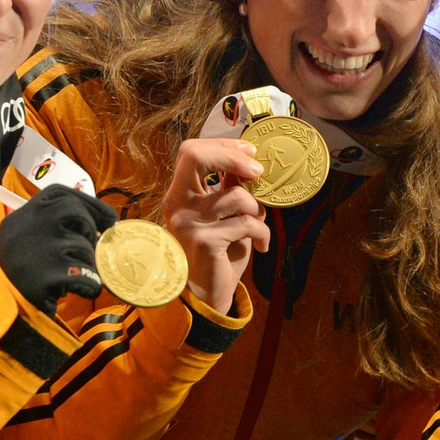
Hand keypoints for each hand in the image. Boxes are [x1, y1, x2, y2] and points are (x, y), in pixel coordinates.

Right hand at [0, 185, 117, 314]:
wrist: (0, 309)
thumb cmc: (24, 271)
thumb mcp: (26, 238)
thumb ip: (53, 223)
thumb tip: (103, 216)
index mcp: (20, 216)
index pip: (58, 192)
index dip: (90, 202)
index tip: (108, 218)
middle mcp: (25, 228)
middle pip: (72, 210)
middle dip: (90, 226)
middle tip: (93, 244)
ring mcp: (35, 251)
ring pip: (82, 246)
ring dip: (90, 262)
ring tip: (78, 274)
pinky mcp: (45, 277)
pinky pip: (86, 274)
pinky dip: (91, 284)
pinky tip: (83, 289)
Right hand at [162, 138, 270, 312]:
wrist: (208, 293)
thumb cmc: (219, 250)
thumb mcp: (224, 213)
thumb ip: (229, 188)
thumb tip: (249, 159)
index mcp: (180, 192)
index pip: (191, 151)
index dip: (224, 146)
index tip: (250, 153)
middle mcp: (177, 203)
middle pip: (197, 157)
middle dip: (234, 158)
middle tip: (257, 172)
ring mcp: (188, 222)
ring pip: (237, 196)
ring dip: (258, 210)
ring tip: (258, 224)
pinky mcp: (204, 242)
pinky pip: (246, 223)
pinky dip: (262, 233)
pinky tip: (262, 244)